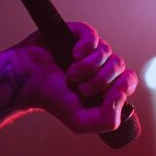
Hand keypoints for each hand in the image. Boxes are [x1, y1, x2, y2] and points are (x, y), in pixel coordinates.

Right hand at [12, 22, 137, 133]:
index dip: (122, 87)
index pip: (129, 81)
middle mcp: (101, 66)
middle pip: (119, 66)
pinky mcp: (79, 34)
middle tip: (80, 89)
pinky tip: (71, 56)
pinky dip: (84, 49)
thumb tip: (121, 96)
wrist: (27, 81)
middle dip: (100, 82)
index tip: (106, 95)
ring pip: (107, 53)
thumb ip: (107, 121)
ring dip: (88, 68)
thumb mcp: (81, 122)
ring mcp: (91, 49)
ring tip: (70, 75)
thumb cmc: (53, 101)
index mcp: (106, 86)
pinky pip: (93, 38)